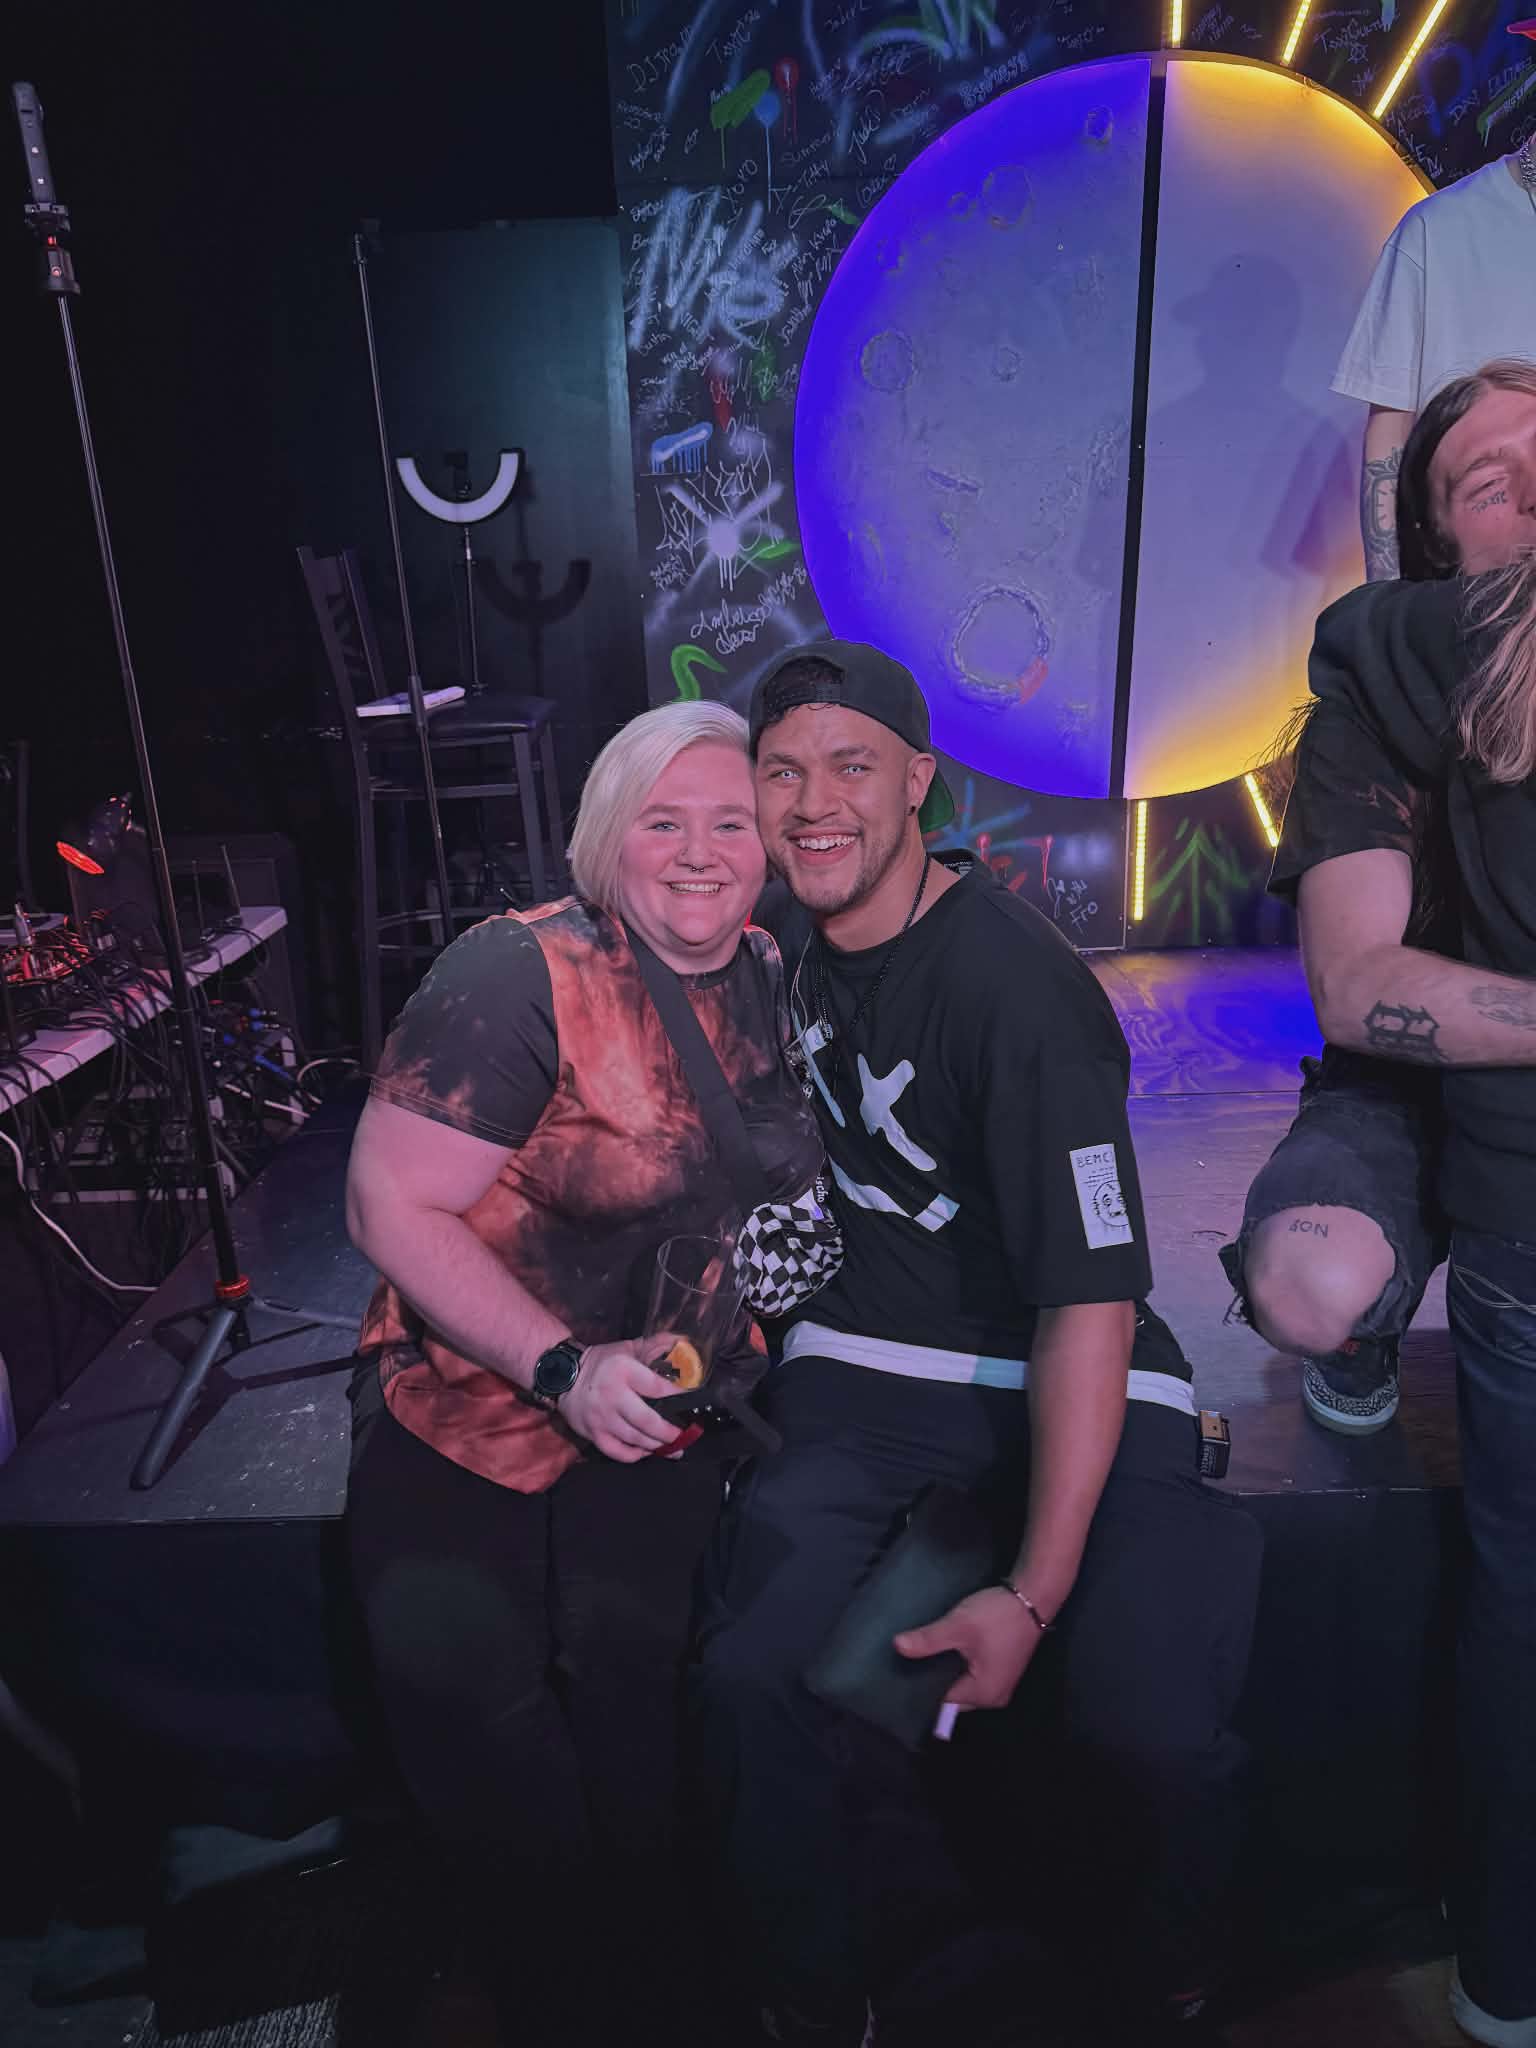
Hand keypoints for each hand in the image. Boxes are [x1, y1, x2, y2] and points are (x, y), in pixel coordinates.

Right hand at [557, 1339, 682, 1462]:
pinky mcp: (593, 1434)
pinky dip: (635, 1455)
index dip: (677, 1398)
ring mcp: (602, 1418)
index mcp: (623, 1370)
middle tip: (686, 1436)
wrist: (562, 1375)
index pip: (657, 1387)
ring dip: (658, 1445)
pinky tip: (647, 1451)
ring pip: (635, 1439)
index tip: (692, 1404)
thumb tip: (681, 1341)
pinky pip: (618, 1452)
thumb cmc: (602, 1362)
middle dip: (670, 1432)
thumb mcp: (627, 1348)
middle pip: (647, 1420)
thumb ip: (654, 1345)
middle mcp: (612, 1395)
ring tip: (674, 1448)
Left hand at [893, 1586, 1047, 1709]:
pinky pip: (973, 1675)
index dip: (921, 1686)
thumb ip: (928, 1640)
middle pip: (952, 1694)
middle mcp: (993, 1698)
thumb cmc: (997, 1615)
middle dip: (933, 1677)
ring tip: (924, 1653)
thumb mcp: (959, 1626)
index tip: (900, 1673)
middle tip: (909, 1659)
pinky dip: (960, 1664)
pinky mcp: (1002, 1670)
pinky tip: (947, 1649)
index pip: (942, 1701)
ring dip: (947, 1669)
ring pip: (962, 1683)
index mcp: (983, 1695)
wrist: (1032, 1596)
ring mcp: (1000, 1684)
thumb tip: (897, 1647)